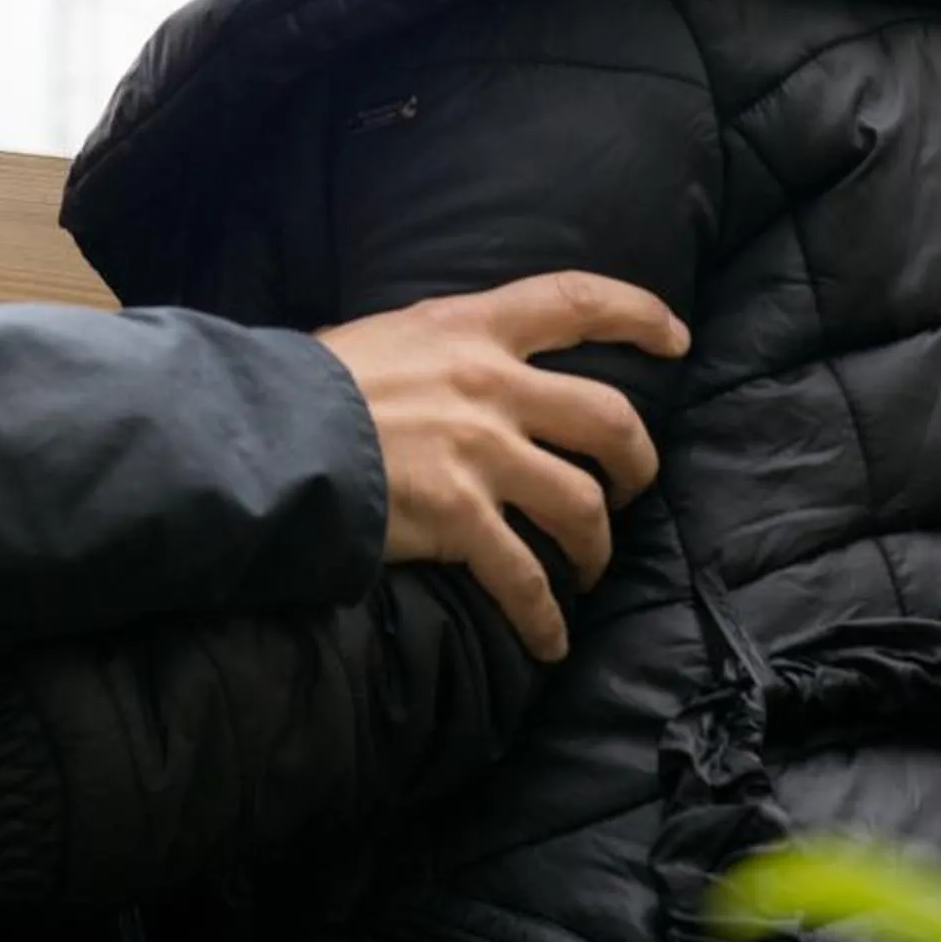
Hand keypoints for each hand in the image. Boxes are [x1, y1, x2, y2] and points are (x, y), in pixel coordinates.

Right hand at [319, 271, 688, 664]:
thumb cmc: (312, 385)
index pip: (573, 301)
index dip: (636, 314)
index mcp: (470, 327)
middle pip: (608, 418)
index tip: (674, 335)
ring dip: (597, 544)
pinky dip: (545, 617)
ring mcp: (481, 454)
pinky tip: (550, 640)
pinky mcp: (461, 519)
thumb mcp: (387, 337)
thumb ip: (440, 352)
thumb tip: (457, 372)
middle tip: (634, 483)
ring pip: (583, 504)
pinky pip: (526, 578)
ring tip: (590, 567)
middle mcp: (490, 385)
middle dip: (637, 459)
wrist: (266, 433)